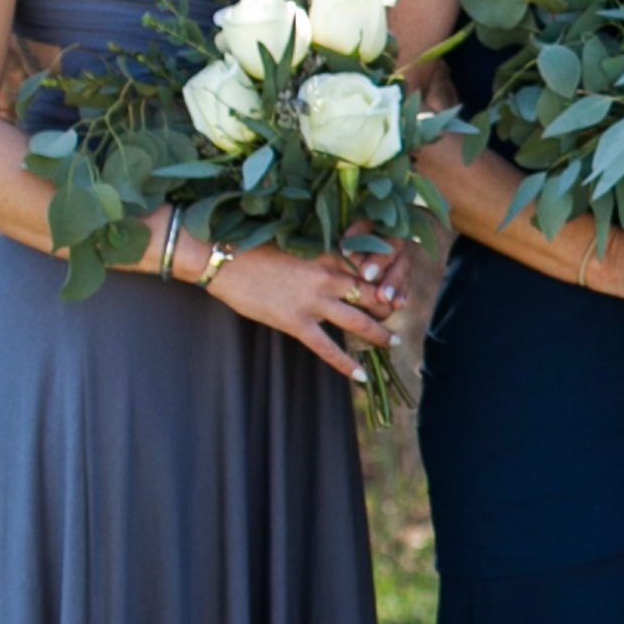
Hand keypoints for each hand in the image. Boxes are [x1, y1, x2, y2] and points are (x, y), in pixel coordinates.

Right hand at [205, 240, 401, 382]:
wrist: (224, 260)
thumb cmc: (256, 251)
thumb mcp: (297, 247)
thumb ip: (321, 258)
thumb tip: (337, 267)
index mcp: (329, 257)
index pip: (371, 268)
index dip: (387, 278)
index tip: (396, 287)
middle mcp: (328, 279)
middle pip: (373, 295)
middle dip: (389, 308)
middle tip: (399, 317)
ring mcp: (313, 302)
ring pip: (358, 322)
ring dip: (379, 335)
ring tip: (393, 343)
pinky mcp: (295, 322)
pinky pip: (327, 347)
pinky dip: (345, 363)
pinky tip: (360, 376)